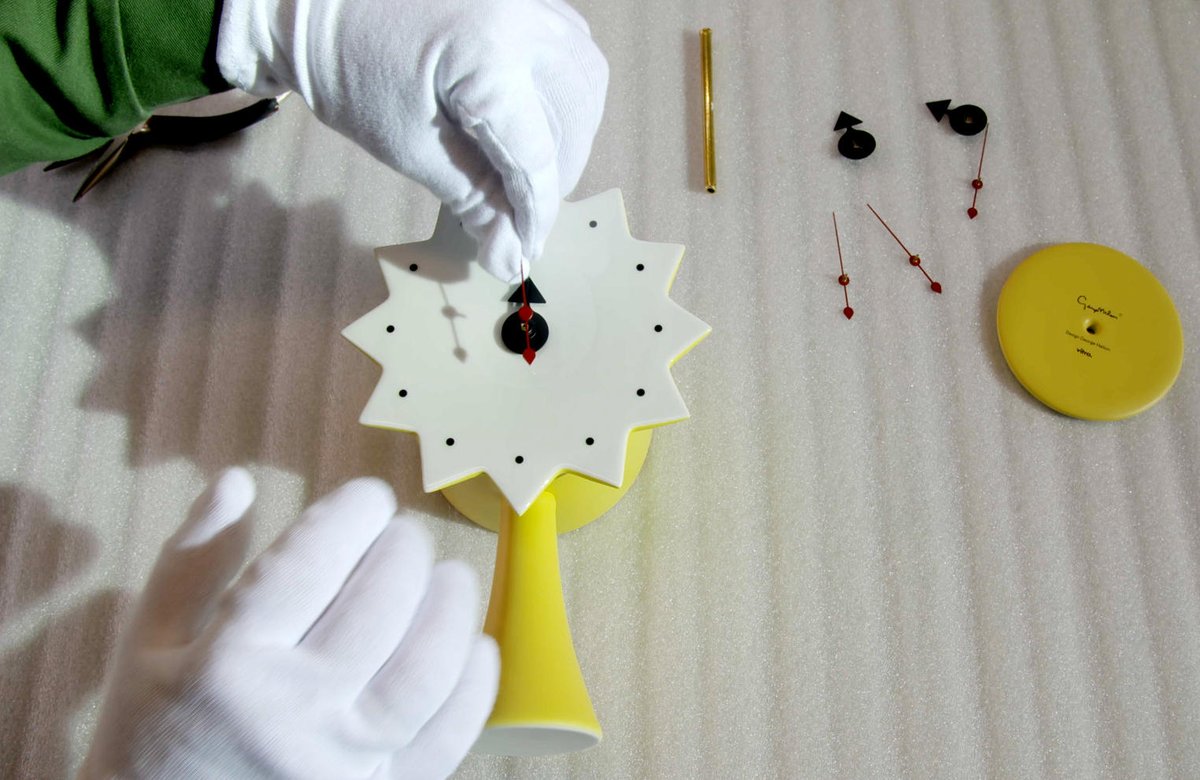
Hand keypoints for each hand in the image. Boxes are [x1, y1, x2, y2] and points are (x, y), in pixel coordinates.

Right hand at [81, 469, 498, 778]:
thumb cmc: (151, 740)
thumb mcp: (147, 647)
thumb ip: (190, 562)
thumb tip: (238, 481)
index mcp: (226, 668)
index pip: (306, 565)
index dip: (351, 515)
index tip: (368, 498)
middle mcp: (291, 716)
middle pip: (376, 609)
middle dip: (403, 551)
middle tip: (402, 534)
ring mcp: (342, 764)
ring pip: (424, 672)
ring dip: (451, 609)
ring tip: (448, 575)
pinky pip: (447, 739)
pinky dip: (473, 686)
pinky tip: (474, 645)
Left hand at [216, 0, 608, 282]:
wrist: (318, 4)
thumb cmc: (352, 70)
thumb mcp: (411, 147)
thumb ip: (474, 200)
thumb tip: (512, 258)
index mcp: (493, 52)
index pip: (538, 154)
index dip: (534, 215)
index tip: (522, 254)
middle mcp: (528, 19)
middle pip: (572, 124)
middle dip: (549, 180)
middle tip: (514, 216)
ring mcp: (534, 3)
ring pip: (584, 90)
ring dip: (564, 141)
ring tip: (522, 172)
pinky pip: (573, 55)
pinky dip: (561, 99)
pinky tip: (532, 121)